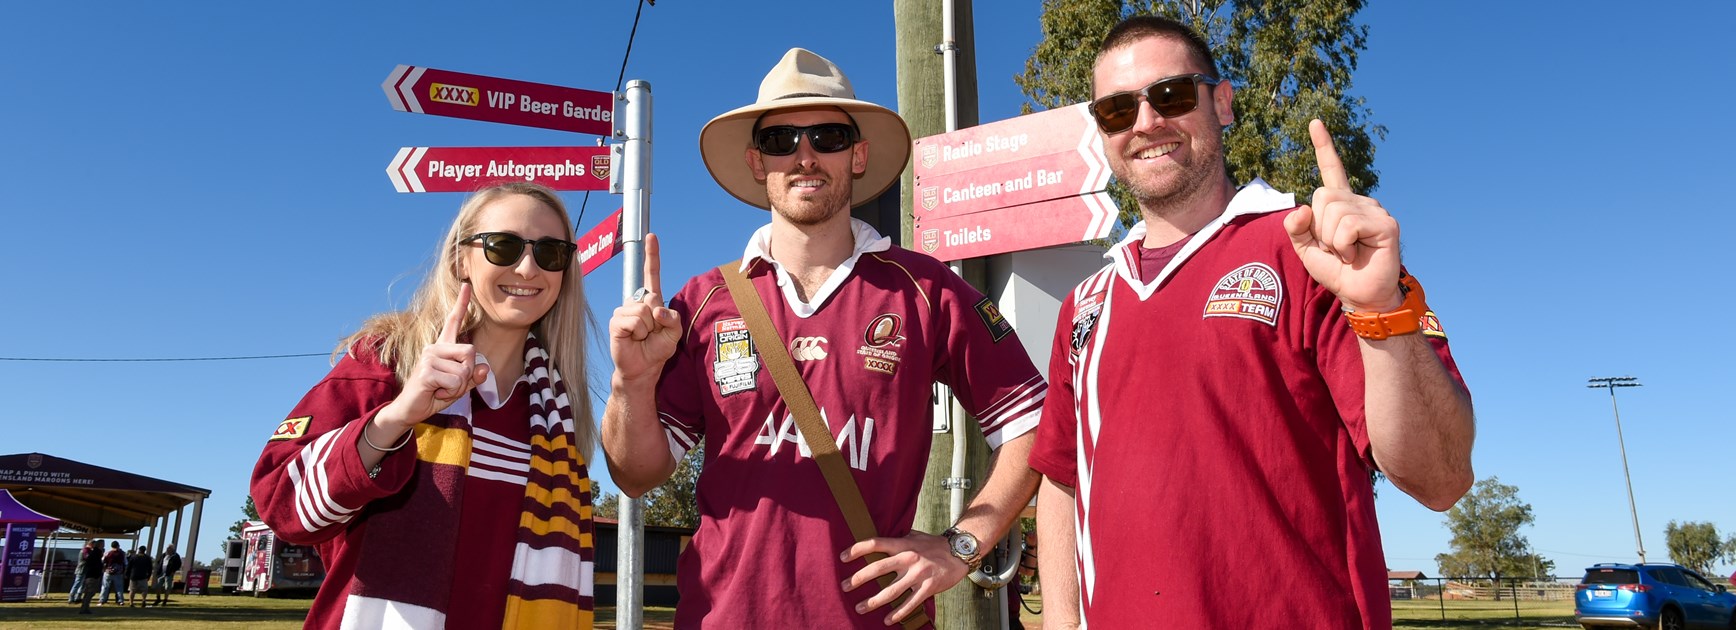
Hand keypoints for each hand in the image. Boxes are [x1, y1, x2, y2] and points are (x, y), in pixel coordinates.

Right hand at [379, 282, 488, 429]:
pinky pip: (455, 382)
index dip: (461, 303)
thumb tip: (485, 368)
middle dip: (468, 373)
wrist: (409, 410)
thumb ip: (473, 377)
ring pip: (464, 370)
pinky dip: (451, 392)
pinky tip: (435, 392)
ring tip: (441, 388)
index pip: (453, 321)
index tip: (465, 285)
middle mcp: (434, 347)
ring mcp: (429, 357)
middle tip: (451, 384)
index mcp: (443, 347)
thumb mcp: (458, 386)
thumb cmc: (433, 395)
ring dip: (458, 386)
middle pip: (471, 351)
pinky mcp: (426, 370)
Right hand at [609, 233, 680, 385]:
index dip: (652, 255)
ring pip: (644, 311)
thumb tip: (656, 309)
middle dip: (659, 320)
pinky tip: (634, 339)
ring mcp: (624, 310)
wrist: (642, 369)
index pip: (651, 275)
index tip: (652, 236)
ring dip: (648, 329)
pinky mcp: (616, 321)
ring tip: (642, 338)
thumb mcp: (674, 334)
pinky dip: (639, 333)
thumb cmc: (657, 350)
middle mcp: (636, 302)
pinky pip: (634, 321)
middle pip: (653, 298)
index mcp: (651, 301)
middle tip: (652, 334)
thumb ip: (673, 319)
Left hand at [840, 531, 965, 624]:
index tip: (842, 557)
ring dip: (873, 601)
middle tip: (844, 587)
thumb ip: (897, 539)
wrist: (959, 552)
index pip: (875, 544)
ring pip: (892, 591)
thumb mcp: (914, 536)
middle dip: (858, 579)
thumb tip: (878, 542)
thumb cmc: (934, 544)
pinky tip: (887, 620)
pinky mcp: (928, 587)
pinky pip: (910, 603)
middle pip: (878, 569)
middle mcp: (908, 558)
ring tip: (860, 608)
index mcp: (903, 544)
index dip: (857, 550)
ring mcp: (918, 574)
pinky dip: (898, 613)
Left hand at [1283, 119, 1403, 311]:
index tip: (1315, 122)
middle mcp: (1359, 201)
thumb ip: (1296, 228)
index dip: (1323, 146)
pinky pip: (1348, 226)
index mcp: (1341, 204)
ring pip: (1333, 212)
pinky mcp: (1385, 224)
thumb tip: (1300, 208)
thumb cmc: (1337, 271)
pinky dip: (1344, 245)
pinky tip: (1357, 254)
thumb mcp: (1306, 250)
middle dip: (1319, 228)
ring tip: (1348, 252)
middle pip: (1322, 196)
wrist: (1360, 295)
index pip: (1331, 170)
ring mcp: (1374, 210)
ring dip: (1332, 240)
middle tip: (1337, 247)